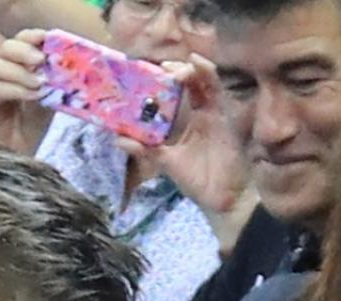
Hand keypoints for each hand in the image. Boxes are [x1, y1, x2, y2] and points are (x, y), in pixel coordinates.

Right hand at [0, 30, 55, 154]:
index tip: (48, 37)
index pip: (19, 42)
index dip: (32, 36)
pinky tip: (33, 96)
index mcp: (14, 66)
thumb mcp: (48, 101)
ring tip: (40, 83)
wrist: (18, 154)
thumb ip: (52, 83)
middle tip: (42, 60)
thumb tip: (67, 66)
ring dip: (21, 72)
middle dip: (25, 51)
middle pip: (5, 49)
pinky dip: (16, 89)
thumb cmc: (31, 126)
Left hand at [117, 55, 250, 217]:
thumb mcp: (166, 162)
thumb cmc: (198, 182)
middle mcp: (201, 113)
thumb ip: (144, 149)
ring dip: (187, 69)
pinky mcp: (223, 114)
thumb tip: (117, 138)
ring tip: (171, 68)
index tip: (146, 74)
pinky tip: (195, 62)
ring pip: (202, 80)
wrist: (223, 198)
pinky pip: (216, 88)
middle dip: (173, 71)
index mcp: (188, 122)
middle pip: (189, 82)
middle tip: (157, 69)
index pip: (176, 94)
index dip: (163, 82)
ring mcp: (213, 112)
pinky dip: (207, 73)